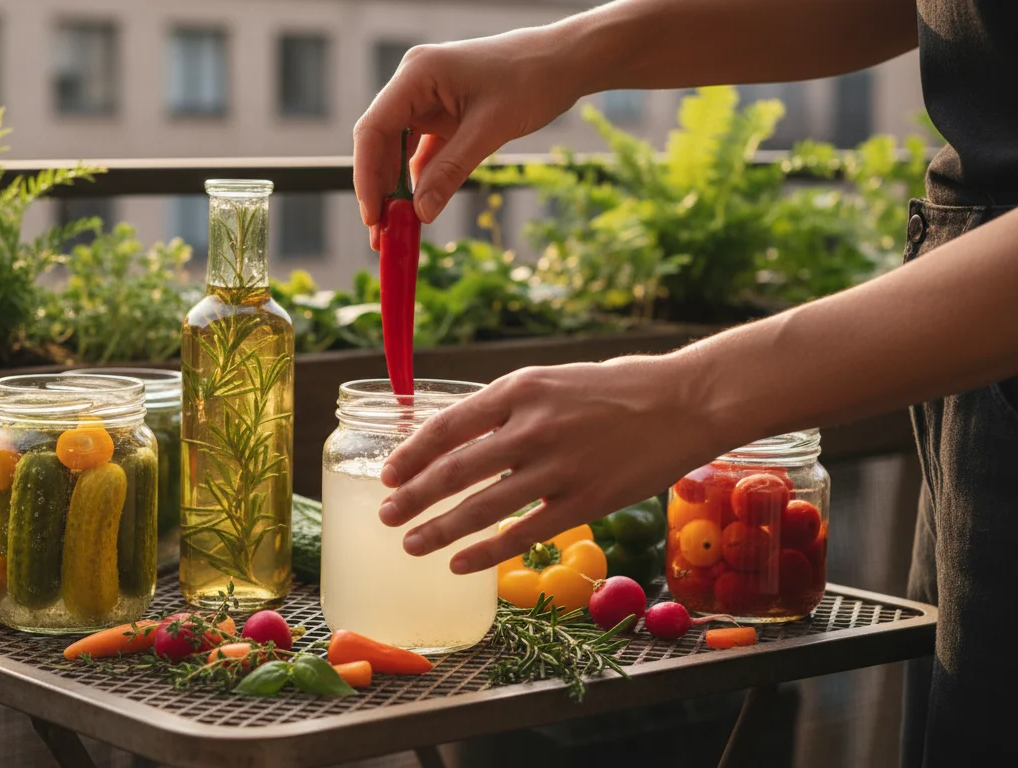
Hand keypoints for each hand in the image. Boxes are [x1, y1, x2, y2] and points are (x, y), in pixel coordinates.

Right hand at [353, 25, 582, 247]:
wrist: (567, 61)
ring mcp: (428, 99)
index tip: (373, 216)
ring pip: (399, 151)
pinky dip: (420, 181)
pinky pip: (422, 152)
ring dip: (397, 189)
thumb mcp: (490, 129)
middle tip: (381, 235)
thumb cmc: (532, 79)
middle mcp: (415, 84)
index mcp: (417, 74)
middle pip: (381, 143)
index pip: (374, 129)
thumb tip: (421, 214)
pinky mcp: (444, 114)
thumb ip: (452, 171)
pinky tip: (418, 209)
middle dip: (380, 190)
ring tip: (396, 229)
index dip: (367, 176)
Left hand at [378, 355, 731, 573]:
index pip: (448, 426)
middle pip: (455, 470)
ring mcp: (561, 467)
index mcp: (520, 389)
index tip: (388, 474)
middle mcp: (534, 426)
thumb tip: (455, 441)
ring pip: (483, 508)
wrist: (687, 401)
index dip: (411, 455)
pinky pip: (524, 534)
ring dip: (440, 530)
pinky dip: (486, 552)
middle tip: (387, 516)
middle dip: (413, 497)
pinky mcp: (587, 501)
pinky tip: (460, 563)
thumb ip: (507, 410)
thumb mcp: (552, 382)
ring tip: (412, 545)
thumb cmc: (617, 389)